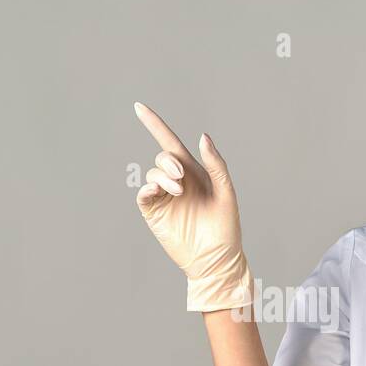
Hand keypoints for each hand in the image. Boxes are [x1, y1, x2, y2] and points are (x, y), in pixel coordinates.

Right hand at [133, 101, 253, 311]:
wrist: (216, 259)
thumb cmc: (226, 228)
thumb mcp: (226, 192)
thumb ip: (215, 164)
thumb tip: (202, 136)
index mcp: (194, 172)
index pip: (170, 142)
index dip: (154, 124)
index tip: (139, 106)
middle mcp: (177, 181)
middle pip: (162, 157)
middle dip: (168, 162)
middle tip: (180, 178)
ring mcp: (164, 197)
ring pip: (152, 174)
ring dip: (163, 176)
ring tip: (178, 190)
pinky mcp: (154, 213)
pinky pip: (143, 194)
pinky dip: (148, 189)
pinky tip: (160, 193)